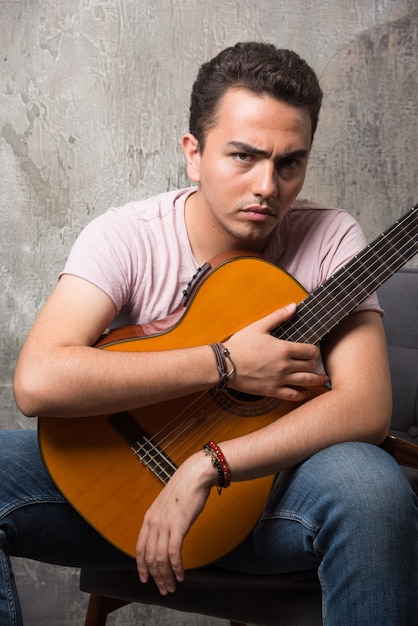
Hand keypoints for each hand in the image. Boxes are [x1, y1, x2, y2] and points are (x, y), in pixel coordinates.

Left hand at [136, 453, 213, 594]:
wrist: (195, 476)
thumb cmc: (184, 489)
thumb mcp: (166, 506)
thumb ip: (163, 521)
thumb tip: (165, 536)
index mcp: (149, 518)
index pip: (140, 548)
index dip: (141, 566)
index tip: (145, 579)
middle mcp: (153, 523)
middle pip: (150, 558)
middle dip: (156, 577)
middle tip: (163, 590)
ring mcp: (165, 525)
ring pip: (161, 559)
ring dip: (166, 576)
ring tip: (172, 587)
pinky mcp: (178, 526)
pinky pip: (174, 554)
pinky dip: (177, 568)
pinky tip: (181, 576)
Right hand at [224, 303, 328, 399]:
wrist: (225, 365)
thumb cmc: (240, 345)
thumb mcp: (259, 327)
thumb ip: (278, 316)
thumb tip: (293, 306)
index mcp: (284, 349)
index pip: (309, 351)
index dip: (314, 350)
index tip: (312, 350)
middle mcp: (285, 366)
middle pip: (309, 366)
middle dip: (313, 363)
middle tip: (312, 362)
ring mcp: (280, 380)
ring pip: (306, 381)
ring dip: (317, 380)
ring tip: (323, 379)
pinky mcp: (272, 390)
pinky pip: (293, 395)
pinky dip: (303, 395)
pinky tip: (306, 393)